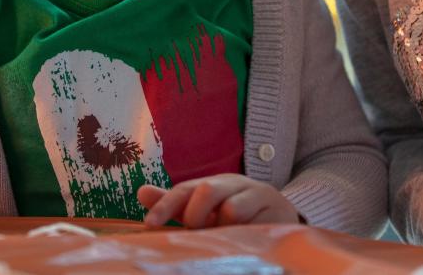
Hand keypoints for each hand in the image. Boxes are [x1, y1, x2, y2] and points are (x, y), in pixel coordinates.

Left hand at [138, 174, 299, 227]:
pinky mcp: (277, 211)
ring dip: (223, 227)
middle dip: (195, 214)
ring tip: (227, 236)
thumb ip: (174, 203)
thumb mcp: (203, 210)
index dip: (166, 205)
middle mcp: (233, 184)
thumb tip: (141, 192)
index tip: (149, 224)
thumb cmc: (234, 213)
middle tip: (196, 230)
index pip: (184, 190)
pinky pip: (256, 222)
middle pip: (207, 190)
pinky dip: (245, 233)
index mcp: (212, 184)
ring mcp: (257, 195)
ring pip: (231, 209)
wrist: (281, 215)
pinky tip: (245, 239)